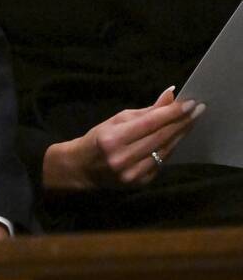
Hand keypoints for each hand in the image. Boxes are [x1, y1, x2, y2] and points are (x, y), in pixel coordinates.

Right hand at [41, 87, 204, 190]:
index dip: (171, 112)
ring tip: (191, 122)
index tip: (190, 103)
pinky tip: (176, 139)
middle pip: (160, 137)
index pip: (149, 123)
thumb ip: (145, 112)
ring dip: (180, 135)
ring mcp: (132, 173)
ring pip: (164, 151)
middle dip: (181, 122)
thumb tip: (170, 96)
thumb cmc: (98, 139)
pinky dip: (170, 149)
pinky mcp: (140, 183)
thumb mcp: (116, 120)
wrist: (82, 168)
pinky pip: (161, 163)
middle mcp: (123, 157)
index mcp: (113, 138)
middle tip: (198, 110)